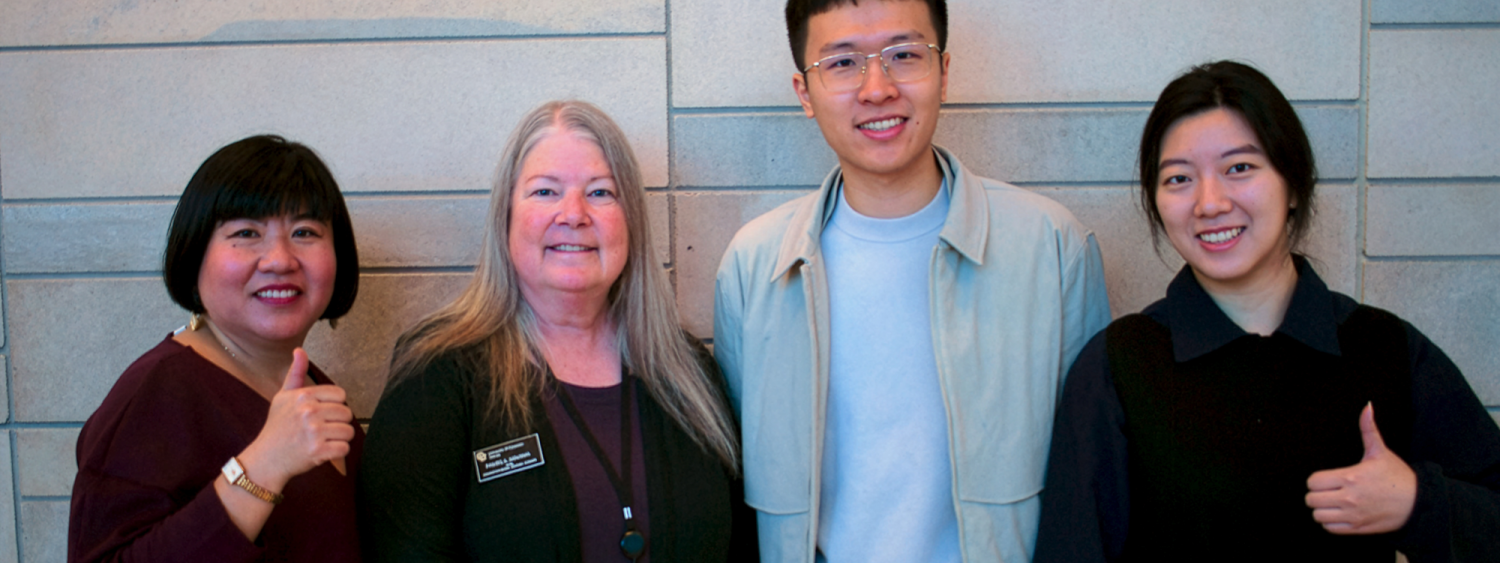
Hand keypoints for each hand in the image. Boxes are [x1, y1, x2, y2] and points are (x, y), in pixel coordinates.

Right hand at [237, 349, 354, 490]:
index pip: (340, 395)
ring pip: (348, 431)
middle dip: (338, 423)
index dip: (334, 405)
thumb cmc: (277, 427)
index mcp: (303, 396)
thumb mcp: (283, 397)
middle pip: (347, 413)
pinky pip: (344, 448)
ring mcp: (313, 432)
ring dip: (339, 438)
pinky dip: (337, 452)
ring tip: (323, 440)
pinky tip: (323, 451)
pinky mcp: (317, 451)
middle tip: (322, 430)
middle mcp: (308, 411)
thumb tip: (299, 350)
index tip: (322, 414)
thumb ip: (296, 374)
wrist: (266, 459)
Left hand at [1305, 403, 1416, 533]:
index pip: (1313, 482)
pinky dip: (1331, 522)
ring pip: (1318, 516)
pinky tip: (1340, 513)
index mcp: (1350, 477)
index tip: (1327, 478)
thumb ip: (1368, 429)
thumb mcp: (1380, 452)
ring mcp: (1353, 515)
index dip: (1316, 479)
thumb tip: (1367, 406)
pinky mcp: (1357, 528)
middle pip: (1311, 499)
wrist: (1418, 503)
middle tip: (1328, 490)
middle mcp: (1349, 498)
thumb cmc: (1397, 476)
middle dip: (1316, 494)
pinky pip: (1330, 528)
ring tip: (1332, 502)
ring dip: (1322, 509)